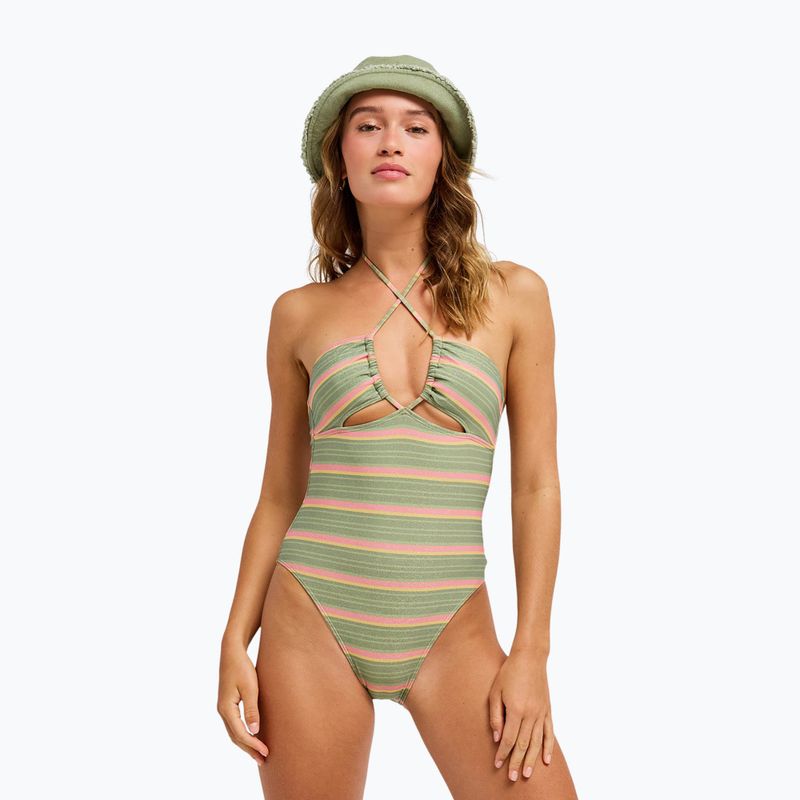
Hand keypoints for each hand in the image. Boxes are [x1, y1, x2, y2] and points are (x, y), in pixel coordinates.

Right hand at [217, 641, 269, 765]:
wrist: (231, 652)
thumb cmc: (242, 668)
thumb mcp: (250, 687)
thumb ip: (252, 709)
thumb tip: (254, 731)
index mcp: (226, 708)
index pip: (240, 733)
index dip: (253, 744)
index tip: (266, 752)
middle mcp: (222, 711)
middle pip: (235, 737)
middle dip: (249, 749)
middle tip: (263, 760)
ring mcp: (223, 708)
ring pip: (234, 732)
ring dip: (246, 744)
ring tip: (259, 753)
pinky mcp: (228, 704)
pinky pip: (234, 725)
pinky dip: (243, 734)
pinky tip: (252, 736)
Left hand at [488, 650, 553, 781]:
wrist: (530, 658)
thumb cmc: (509, 672)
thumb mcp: (495, 691)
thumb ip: (496, 715)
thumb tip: (497, 737)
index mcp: (516, 710)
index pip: (508, 739)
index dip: (502, 753)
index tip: (498, 764)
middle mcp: (530, 714)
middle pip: (522, 744)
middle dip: (516, 762)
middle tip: (512, 777)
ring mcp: (541, 713)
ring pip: (536, 742)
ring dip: (531, 759)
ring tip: (526, 774)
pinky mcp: (548, 710)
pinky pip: (549, 733)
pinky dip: (548, 748)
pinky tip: (546, 760)